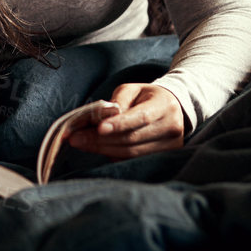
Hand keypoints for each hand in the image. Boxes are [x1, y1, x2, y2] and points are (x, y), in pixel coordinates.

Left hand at [67, 83, 183, 158]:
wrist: (173, 109)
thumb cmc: (147, 97)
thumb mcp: (133, 90)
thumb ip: (117, 101)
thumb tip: (99, 119)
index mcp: (164, 106)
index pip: (141, 117)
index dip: (119, 124)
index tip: (99, 128)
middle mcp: (170, 128)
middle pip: (132, 139)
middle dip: (100, 140)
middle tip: (76, 137)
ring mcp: (169, 146)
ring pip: (131, 153)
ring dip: (102, 149)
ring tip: (81, 142)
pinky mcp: (164, 158)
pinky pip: (132, 160)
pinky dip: (112, 154)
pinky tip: (98, 148)